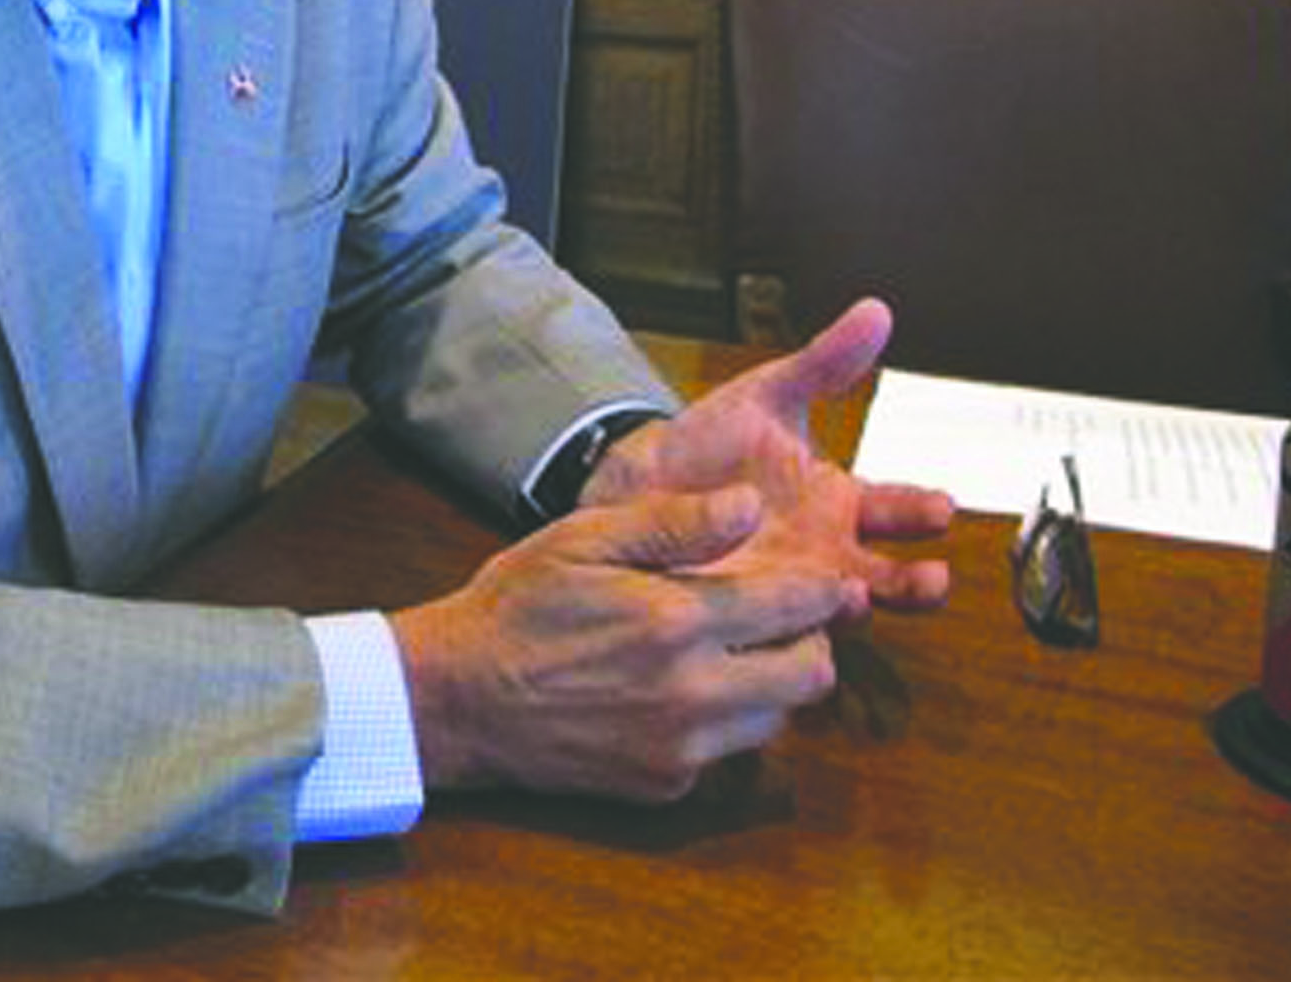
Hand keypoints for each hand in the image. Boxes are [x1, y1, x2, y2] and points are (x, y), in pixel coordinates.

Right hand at [391, 486, 856, 798]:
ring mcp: (681, 746)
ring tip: (728, 657)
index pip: (794, 604)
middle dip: (812, 642)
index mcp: (676, 618)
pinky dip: (721, 724)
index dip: (825, 590)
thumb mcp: (582, 540)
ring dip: (769, 686)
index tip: (832, 583)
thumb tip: (750, 506)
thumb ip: (673, 522)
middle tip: (783, 623)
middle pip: (811, 675)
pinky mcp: (666, 784)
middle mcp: (693, 691)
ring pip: (777, 720)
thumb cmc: (516, 607)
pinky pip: (726, 754)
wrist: (459, 698)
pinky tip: (678, 695)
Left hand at [582, 299, 954, 614]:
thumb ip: (823, 362)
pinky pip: (775, 632)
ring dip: (852, 609)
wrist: (639, 481)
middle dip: (915, 584)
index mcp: (840, 501)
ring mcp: (788, 589)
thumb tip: (875, 312)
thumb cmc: (712, 442)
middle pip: (889, 579)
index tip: (941, 506)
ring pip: (838, 613)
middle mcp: (826, 553)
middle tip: (931, 579)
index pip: (901, 511)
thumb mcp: (766, 395)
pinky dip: (786, 630)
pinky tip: (785, 622)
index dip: (924, 512)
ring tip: (852, 597)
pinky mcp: (744, 614)